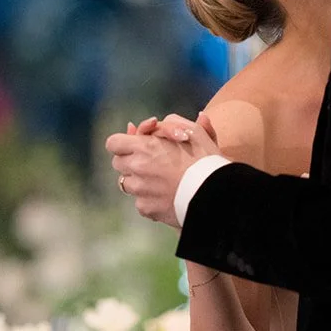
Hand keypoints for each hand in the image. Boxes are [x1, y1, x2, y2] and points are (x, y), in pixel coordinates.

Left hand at [105, 113, 221, 227]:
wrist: (216, 194)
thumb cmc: (206, 160)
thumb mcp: (193, 132)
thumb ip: (171, 123)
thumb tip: (154, 122)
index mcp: (145, 147)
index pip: (113, 143)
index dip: (123, 143)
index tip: (135, 146)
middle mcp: (137, 168)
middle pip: (118, 164)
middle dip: (130, 161)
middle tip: (151, 163)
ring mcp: (140, 190)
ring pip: (127, 184)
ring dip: (139, 181)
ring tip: (161, 181)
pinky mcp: (147, 209)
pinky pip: (140, 202)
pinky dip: (149, 199)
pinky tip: (166, 195)